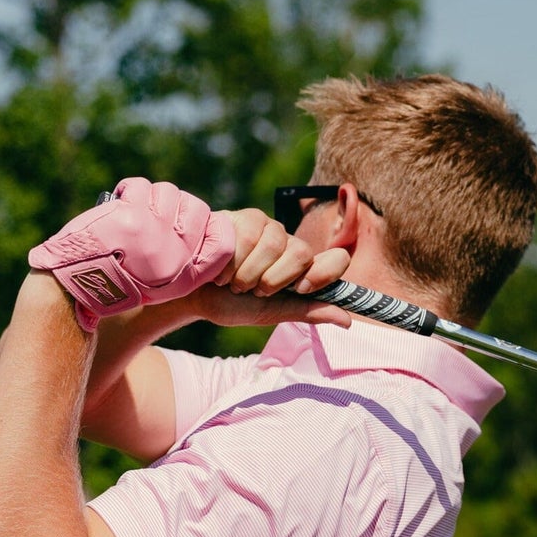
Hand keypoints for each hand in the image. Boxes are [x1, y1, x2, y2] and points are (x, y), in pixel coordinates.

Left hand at [26, 178, 230, 329]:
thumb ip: (183, 255)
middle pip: (197, 207)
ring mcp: (156, 234)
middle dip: (176, 205)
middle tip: (153, 217)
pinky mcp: (132, 218)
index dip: (213, 225)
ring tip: (132, 215)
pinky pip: (141, 186)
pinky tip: (120, 206)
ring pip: (168, 191)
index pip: (223, 241)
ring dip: (150, 197)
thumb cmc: (116, 282)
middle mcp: (176, 255)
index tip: (196, 223)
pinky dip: (129, 190)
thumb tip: (198, 216)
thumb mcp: (161, 283)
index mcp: (187, 276)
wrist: (75, 286)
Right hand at [194, 208, 351, 326]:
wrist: (188, 293)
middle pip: (304, 252)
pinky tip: (219, 264)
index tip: (300, 289)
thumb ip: (306, 311)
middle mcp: (289, 245)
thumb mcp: (268, 312)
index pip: (337, 260)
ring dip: (248, 272)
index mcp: (300, 269)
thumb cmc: (227, 303)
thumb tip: (348, 320)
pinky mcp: (245, 216)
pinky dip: (232, 259)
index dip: (324, 274)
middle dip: (274, 280)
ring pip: (276, 243)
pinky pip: (250, 234)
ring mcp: (268, 227)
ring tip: (231, 279)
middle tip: (252, 289)